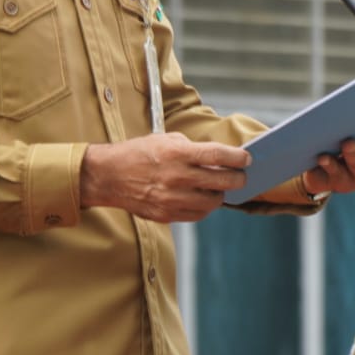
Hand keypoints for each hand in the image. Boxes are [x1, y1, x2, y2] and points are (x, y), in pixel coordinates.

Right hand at [80, 133, 249, 222]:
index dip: (237, 158)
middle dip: (237, 179)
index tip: (246, 159)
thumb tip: (217, 158)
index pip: (217, 155)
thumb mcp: (164, 140)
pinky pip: (197, 215)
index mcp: (177, 153)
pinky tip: (203, 198)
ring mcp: (171, 198)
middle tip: (241, 176)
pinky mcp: (166, 214)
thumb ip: (192, 149)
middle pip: (221, 182)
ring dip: (221, 195)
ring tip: (220, 188)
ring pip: (212, 202)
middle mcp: (176, 177)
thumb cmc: (138, 154)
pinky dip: (204, 207)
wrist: (108, 176)